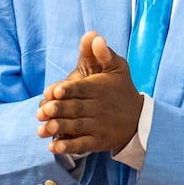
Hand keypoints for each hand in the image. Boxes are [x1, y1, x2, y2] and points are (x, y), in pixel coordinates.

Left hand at [37, 31, 142, 154]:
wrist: (140, 120)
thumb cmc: (122, 89)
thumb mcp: (118, 68)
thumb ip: (103, 53)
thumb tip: (96, 37)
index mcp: (100, 89)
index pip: (82, 89)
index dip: (68, 90)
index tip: (54, 91)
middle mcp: (99, 108)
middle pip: (77, 109)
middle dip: (60, 110)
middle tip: (44, 111)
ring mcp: (99, 126)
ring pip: (77, 127)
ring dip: (59, 129)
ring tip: (43, 129)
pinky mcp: (98, 141)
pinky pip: (82, 145)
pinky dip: (68, 147)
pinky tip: (53, 147)